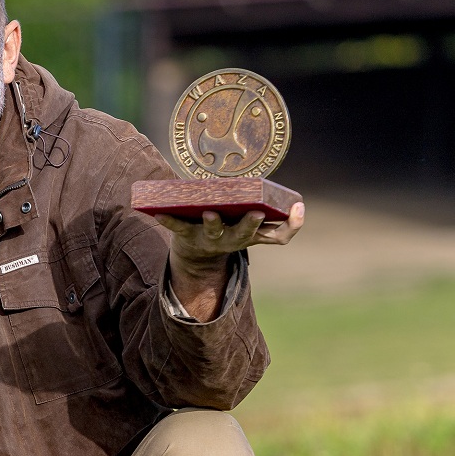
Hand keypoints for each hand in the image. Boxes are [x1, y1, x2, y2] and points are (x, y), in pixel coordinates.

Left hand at [155, 202, 304, 320]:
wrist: (196, 252)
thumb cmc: (230, 230)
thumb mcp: (253, 228)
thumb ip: (274, 217)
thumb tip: (297, 204)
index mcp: (252, 236)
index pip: (279, 236)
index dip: (291, 224)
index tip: (297, 207)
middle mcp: (232, 240)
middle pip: (243, 235)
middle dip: (249, 225)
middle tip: (255, 214)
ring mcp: (209, 238)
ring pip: (213, 233)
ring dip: (213, 224)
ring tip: (211, 213)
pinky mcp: (186, 235)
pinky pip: (177, 227)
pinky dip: (168, 220)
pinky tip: (158, 213)